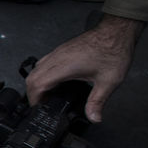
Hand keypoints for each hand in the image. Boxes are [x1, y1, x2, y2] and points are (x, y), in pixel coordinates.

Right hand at [23, 15, 144, 120]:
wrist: (116, 30)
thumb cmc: (113, 50)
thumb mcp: (108, 81)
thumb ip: (98, 102)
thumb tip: (94, 117)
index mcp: (64, 67)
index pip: (37, 85)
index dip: (35, 100)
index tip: (40, 109)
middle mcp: (57, 58)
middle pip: (31, 79)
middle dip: (32, 94)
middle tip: (42, 105)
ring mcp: (57, 53)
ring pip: (35, 70)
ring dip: (36, 84)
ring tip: (47, 95)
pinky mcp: (61, 50)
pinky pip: (42, 63)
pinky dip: (42, 75)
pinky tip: (54, 80)